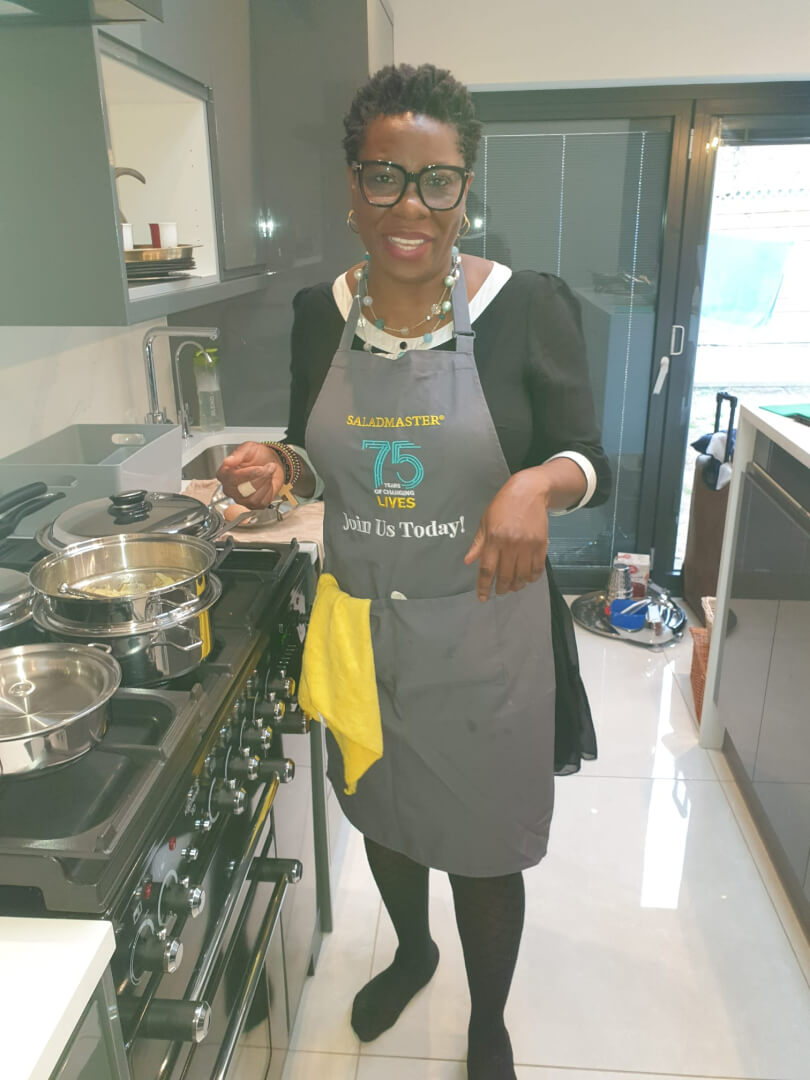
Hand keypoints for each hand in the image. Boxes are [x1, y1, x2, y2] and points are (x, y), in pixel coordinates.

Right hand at [216, 442, 284, 508]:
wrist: (271, 463)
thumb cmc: (258, 455)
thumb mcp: (249, 448)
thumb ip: (238, 454)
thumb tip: (227, 462)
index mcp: (224, 474)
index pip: (232, 479)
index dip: (248, 474)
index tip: (260, 468)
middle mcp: (230, 489)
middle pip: (243, 489)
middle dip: (260, 477)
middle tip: (268, 467)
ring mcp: (240, 499)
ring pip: (253, 497)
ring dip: (265, 483)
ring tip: (268, 473)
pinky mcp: (253, 505)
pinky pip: (262, 502)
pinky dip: (269, 491)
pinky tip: (268, 483)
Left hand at [464, 470, 549, 601]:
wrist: (529, 491)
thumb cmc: (503, 506)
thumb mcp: (485, 521)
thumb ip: (478, 543)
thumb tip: (468, 561)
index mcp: (494, 538)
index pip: (487, 569)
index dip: (484, 586)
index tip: (482, 598)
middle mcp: (511, 544)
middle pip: (506, 576)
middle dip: (502, 588)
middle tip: (500, 591)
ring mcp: (528, 545)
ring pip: (523, 575)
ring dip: (517, 585)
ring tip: (513, 587)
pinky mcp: (541, 544)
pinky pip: (537, 568)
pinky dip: (532, 577)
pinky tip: (527, 579)